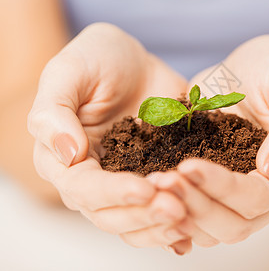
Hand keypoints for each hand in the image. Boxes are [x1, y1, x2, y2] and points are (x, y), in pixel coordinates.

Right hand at [27, 23, 191, 249]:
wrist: (132, 61)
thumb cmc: (95, 59)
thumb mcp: (68, 72)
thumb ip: (54, 112)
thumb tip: (68, 155)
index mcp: (64, 159)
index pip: (83, 189)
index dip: (113, 193)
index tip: (145, 189)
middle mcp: (94, 178)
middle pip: (111, 214)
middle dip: (143, 214)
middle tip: (176, 207)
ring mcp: (126, 180)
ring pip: (137, 219)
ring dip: (161, 224)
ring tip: (189, 216)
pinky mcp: (153, 175)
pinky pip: (161, 206)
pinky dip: (176, 222)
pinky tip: (194, 229)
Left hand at [150, 35, 268, 247]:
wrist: (247, 70)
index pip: (260, 198)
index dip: (224, 187)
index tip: (187, 165)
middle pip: (235, 224)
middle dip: (196, 205)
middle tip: (162, 181)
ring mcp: (241, 196)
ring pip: (212, 229)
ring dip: (180, 212)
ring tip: (153, 185)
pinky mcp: (216, 190)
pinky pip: (195, 216)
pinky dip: (174, 210)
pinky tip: (153, 193)